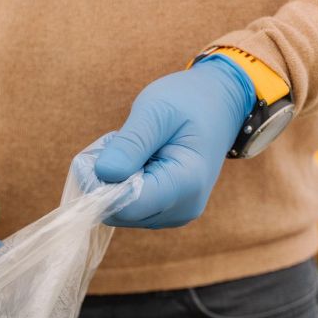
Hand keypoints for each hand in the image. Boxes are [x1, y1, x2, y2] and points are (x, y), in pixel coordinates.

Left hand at [94, 55, 255, 228]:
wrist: (219, 106)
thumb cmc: (190, 101)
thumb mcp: (156, 110)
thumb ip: (130, 144)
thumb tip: (103, 173)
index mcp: (186, 184)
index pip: (126, 205)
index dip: (100, 185)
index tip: (98, 154)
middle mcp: (181, 210)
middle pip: (119, 212)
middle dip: (105, 181)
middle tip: (117, 144)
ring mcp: (173, 216)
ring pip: (119, 213)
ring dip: (112, 183)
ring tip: (132, 151)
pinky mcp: (164, 214)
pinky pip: (127, 209)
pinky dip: (121, 187)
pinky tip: (136, 163)